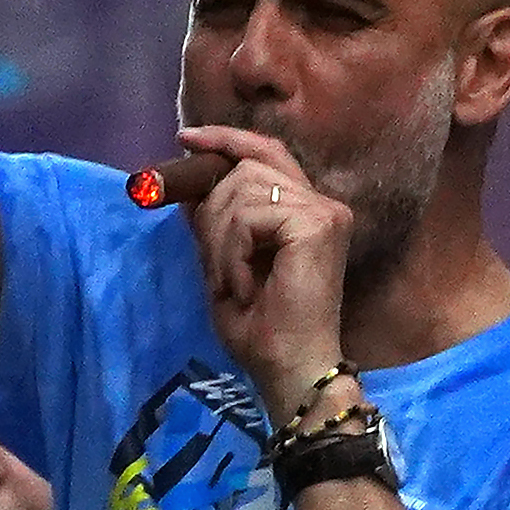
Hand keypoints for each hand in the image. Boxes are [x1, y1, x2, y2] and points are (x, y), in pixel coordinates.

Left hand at [173, 125, 351, 411]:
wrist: (289, 370)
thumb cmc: (262, 330)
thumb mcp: (223, 266)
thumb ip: (212, 224)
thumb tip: (187, 185)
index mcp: (306, 210)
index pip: (266, 152)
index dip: (226, 140)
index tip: (186, 139)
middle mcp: (322, 203)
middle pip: (246, 168)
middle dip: (212, 210)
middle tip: (214, 264)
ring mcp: (323, 211)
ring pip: (241, 190)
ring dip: (220, 241)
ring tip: (233, 284)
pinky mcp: (316, 224)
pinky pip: (247, 218)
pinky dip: (231, 255)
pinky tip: (244, 288)